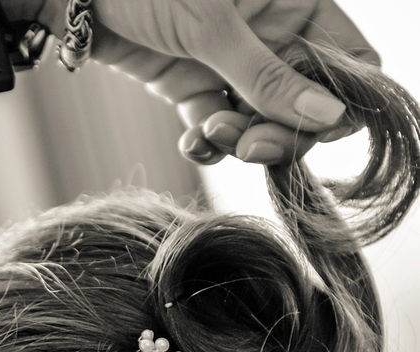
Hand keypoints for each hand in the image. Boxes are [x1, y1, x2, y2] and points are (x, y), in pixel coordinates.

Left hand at [30, 0, 379, 166]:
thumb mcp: (212, 26)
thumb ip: (268, 76)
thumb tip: (329, 117)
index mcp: (297, 1)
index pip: (351, 62)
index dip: (342, 102)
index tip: (315, 127)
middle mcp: (273, 33)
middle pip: (305, 105)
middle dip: (282, 133)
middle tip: (249, 146)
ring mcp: (234, 63)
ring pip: (261, 124)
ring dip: (240, 140)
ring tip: (208, 130)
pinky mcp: (196, 86)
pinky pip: (219, 129)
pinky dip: (208, 144)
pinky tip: (191, 140)